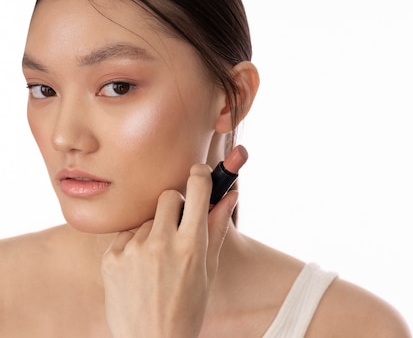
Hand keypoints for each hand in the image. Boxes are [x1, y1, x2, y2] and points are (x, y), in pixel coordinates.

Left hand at [101, 164, 236, 337]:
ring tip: (157, 261)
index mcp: (191, 245)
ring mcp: (133, 250)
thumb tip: (231, 194)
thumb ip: (218, 227)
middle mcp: (161, 243)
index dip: (199, 176)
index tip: (199, 173)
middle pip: (167, 196)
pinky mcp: (111, 258)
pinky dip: (134, 245)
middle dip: (175, 205)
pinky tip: (139, 269)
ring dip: (153, 230)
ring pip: (147, 219)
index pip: (197, 189)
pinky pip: (126, 235)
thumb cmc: (187, 307)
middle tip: (177, 226)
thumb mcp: (208, 269)